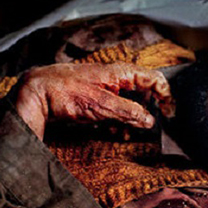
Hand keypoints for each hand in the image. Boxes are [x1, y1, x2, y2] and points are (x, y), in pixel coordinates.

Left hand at [15, 63, 173, 139]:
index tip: (169, 113)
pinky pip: (117, 109)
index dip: (166, 96)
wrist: (37, 92)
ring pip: (131, 103)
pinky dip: (120, 121)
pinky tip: (115, 132)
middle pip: (145, 92)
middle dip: (149, 110)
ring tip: (128, 133)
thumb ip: (129, 112)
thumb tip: (150, 120)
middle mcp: (117, 78)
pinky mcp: (98, 97)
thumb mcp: (102, 105)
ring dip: (133, 119)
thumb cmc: (67, 92)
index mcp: (122, 73)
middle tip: (151, 127)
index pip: (155, 79)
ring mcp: (108, 87)